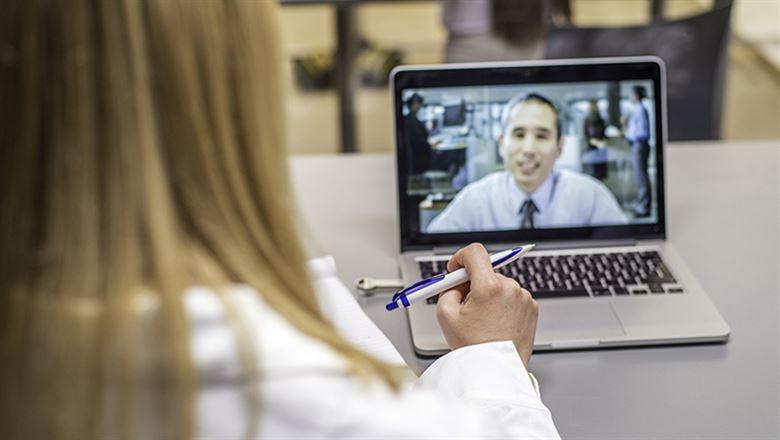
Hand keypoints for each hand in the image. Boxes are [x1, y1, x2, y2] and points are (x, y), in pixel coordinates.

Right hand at [436, 243, 538, 366]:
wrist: (497, 370)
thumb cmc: (473, 347)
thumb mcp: (445, 314)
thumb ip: (447, 289)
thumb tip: (455, 280)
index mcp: (489, 287)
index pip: (475, 252)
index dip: (461, 257)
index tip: (455, 268)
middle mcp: (510, 288)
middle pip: (486, 271)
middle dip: (473, 282)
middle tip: (465, 302)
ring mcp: (524, 297)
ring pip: (500, 285)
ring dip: (490, 295)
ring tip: (483, 320)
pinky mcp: (532, 307)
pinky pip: (513, 296)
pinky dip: (503, 304)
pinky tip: (496, 323)